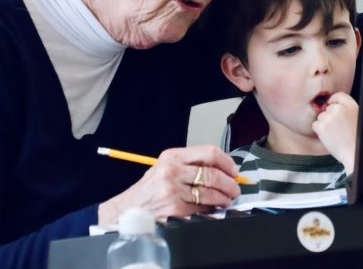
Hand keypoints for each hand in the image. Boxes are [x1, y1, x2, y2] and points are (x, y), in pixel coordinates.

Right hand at [98, 145, 240, 222]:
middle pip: (213, 174)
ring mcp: (173, 190)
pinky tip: (211, 209)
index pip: (209, 152)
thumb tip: (224, 170)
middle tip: (235, 188)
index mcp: (172, 156)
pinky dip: (210, 209)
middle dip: (230, 183)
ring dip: (224, 197)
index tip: (234, 170)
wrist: (127, 210)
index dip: (227, 162)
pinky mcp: (175, 209)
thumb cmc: (149, 190)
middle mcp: (172, 171)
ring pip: (211, 193)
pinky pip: (201, 209)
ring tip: (226, 199)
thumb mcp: (166, 168)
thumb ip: (191, 165)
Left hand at [312, 92, 358, 173]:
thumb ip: (346, 110)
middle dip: (329, 116)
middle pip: (327, 108)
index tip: (331, 106)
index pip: (338, 95)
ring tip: (335, 134)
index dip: (333, 101)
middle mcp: (340, 109)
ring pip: (320, 117)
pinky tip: (329, 137)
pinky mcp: (322, 126)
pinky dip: (319, 131)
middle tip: (337, 129)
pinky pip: (315, 125)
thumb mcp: (356, 118)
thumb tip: (331, 105)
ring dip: (324, 124)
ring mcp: (330, 117)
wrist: (353, 153)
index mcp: (351, 106)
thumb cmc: (356, 139)